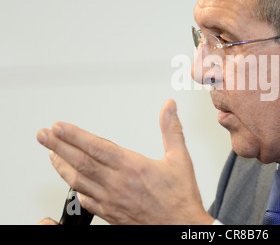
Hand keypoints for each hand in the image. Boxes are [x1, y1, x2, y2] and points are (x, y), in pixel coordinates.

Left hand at [36, 99, 213, 224]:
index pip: (97, 147)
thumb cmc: (180, 197)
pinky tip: (71, 182)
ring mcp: (111, 200)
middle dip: (59, 146)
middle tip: (43, 135)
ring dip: (61, 166)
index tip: (59, 127)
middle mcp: (117, 184)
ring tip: (51, 154)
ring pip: (78, 181)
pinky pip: (85, 200)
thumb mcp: (180, 158)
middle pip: (81, 162)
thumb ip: (171, 130)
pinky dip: (74, 189)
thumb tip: (168, 107)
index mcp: (133, 167)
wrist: (180, 227)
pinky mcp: (110, 214)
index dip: (75, 136)